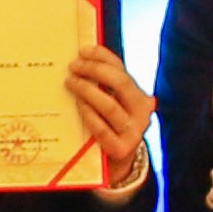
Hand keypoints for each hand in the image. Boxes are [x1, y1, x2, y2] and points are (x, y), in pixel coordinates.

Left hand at [63, 44, 154, 183]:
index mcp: (139, 96)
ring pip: (109, 105)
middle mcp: (142, 112)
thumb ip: (101, 86)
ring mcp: (134, 131)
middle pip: (120, 83)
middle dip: (94, 70)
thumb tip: (79, 59)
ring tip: (70, 83)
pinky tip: (78, 105)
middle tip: (73, 67)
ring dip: (87, 90)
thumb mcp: (110, 103)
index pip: (122, 70)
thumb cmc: (109, 126)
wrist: (117, 161)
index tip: (82, 50)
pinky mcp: (121, 148)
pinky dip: (88, 114)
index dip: (102, 57)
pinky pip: (101, 128)